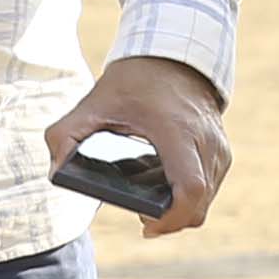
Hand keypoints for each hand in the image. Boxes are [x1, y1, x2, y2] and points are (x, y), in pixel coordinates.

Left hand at [47, 53, 229, 237]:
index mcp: (178, 131)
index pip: (190, 189)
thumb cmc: (134, 80)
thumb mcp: (93, 103)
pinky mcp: (221, 150)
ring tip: (145, 188)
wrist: (174, 52)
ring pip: (204, 200)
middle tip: (140, 212)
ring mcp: (219, 147)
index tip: (146, 226)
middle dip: (168, 219)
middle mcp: (206, 142)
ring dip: (176, 205)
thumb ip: (65, 136)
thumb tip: (57, 171)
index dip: (170, 219)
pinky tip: (158, 177)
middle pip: (198, 205)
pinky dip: (185, 193)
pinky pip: (208, 187)